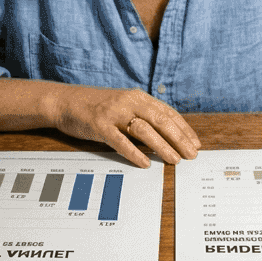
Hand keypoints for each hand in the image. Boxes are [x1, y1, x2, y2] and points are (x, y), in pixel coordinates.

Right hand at [46, 86, 200, 167]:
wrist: (65, 101)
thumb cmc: (96, 107)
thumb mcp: (123, 106)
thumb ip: (142, 116)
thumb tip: (166, 136)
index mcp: (138, 97)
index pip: (168, 113)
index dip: (184, 129)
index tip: (195, 143)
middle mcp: (129, 102)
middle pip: (161, 120)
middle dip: (179, 139)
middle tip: (191, 155)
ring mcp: (114, 113)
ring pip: (144, 130)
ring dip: (162, 146)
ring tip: (174, 160)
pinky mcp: (99, 125)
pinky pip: (120, 141)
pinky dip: (134, 153)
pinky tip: (145, 163)